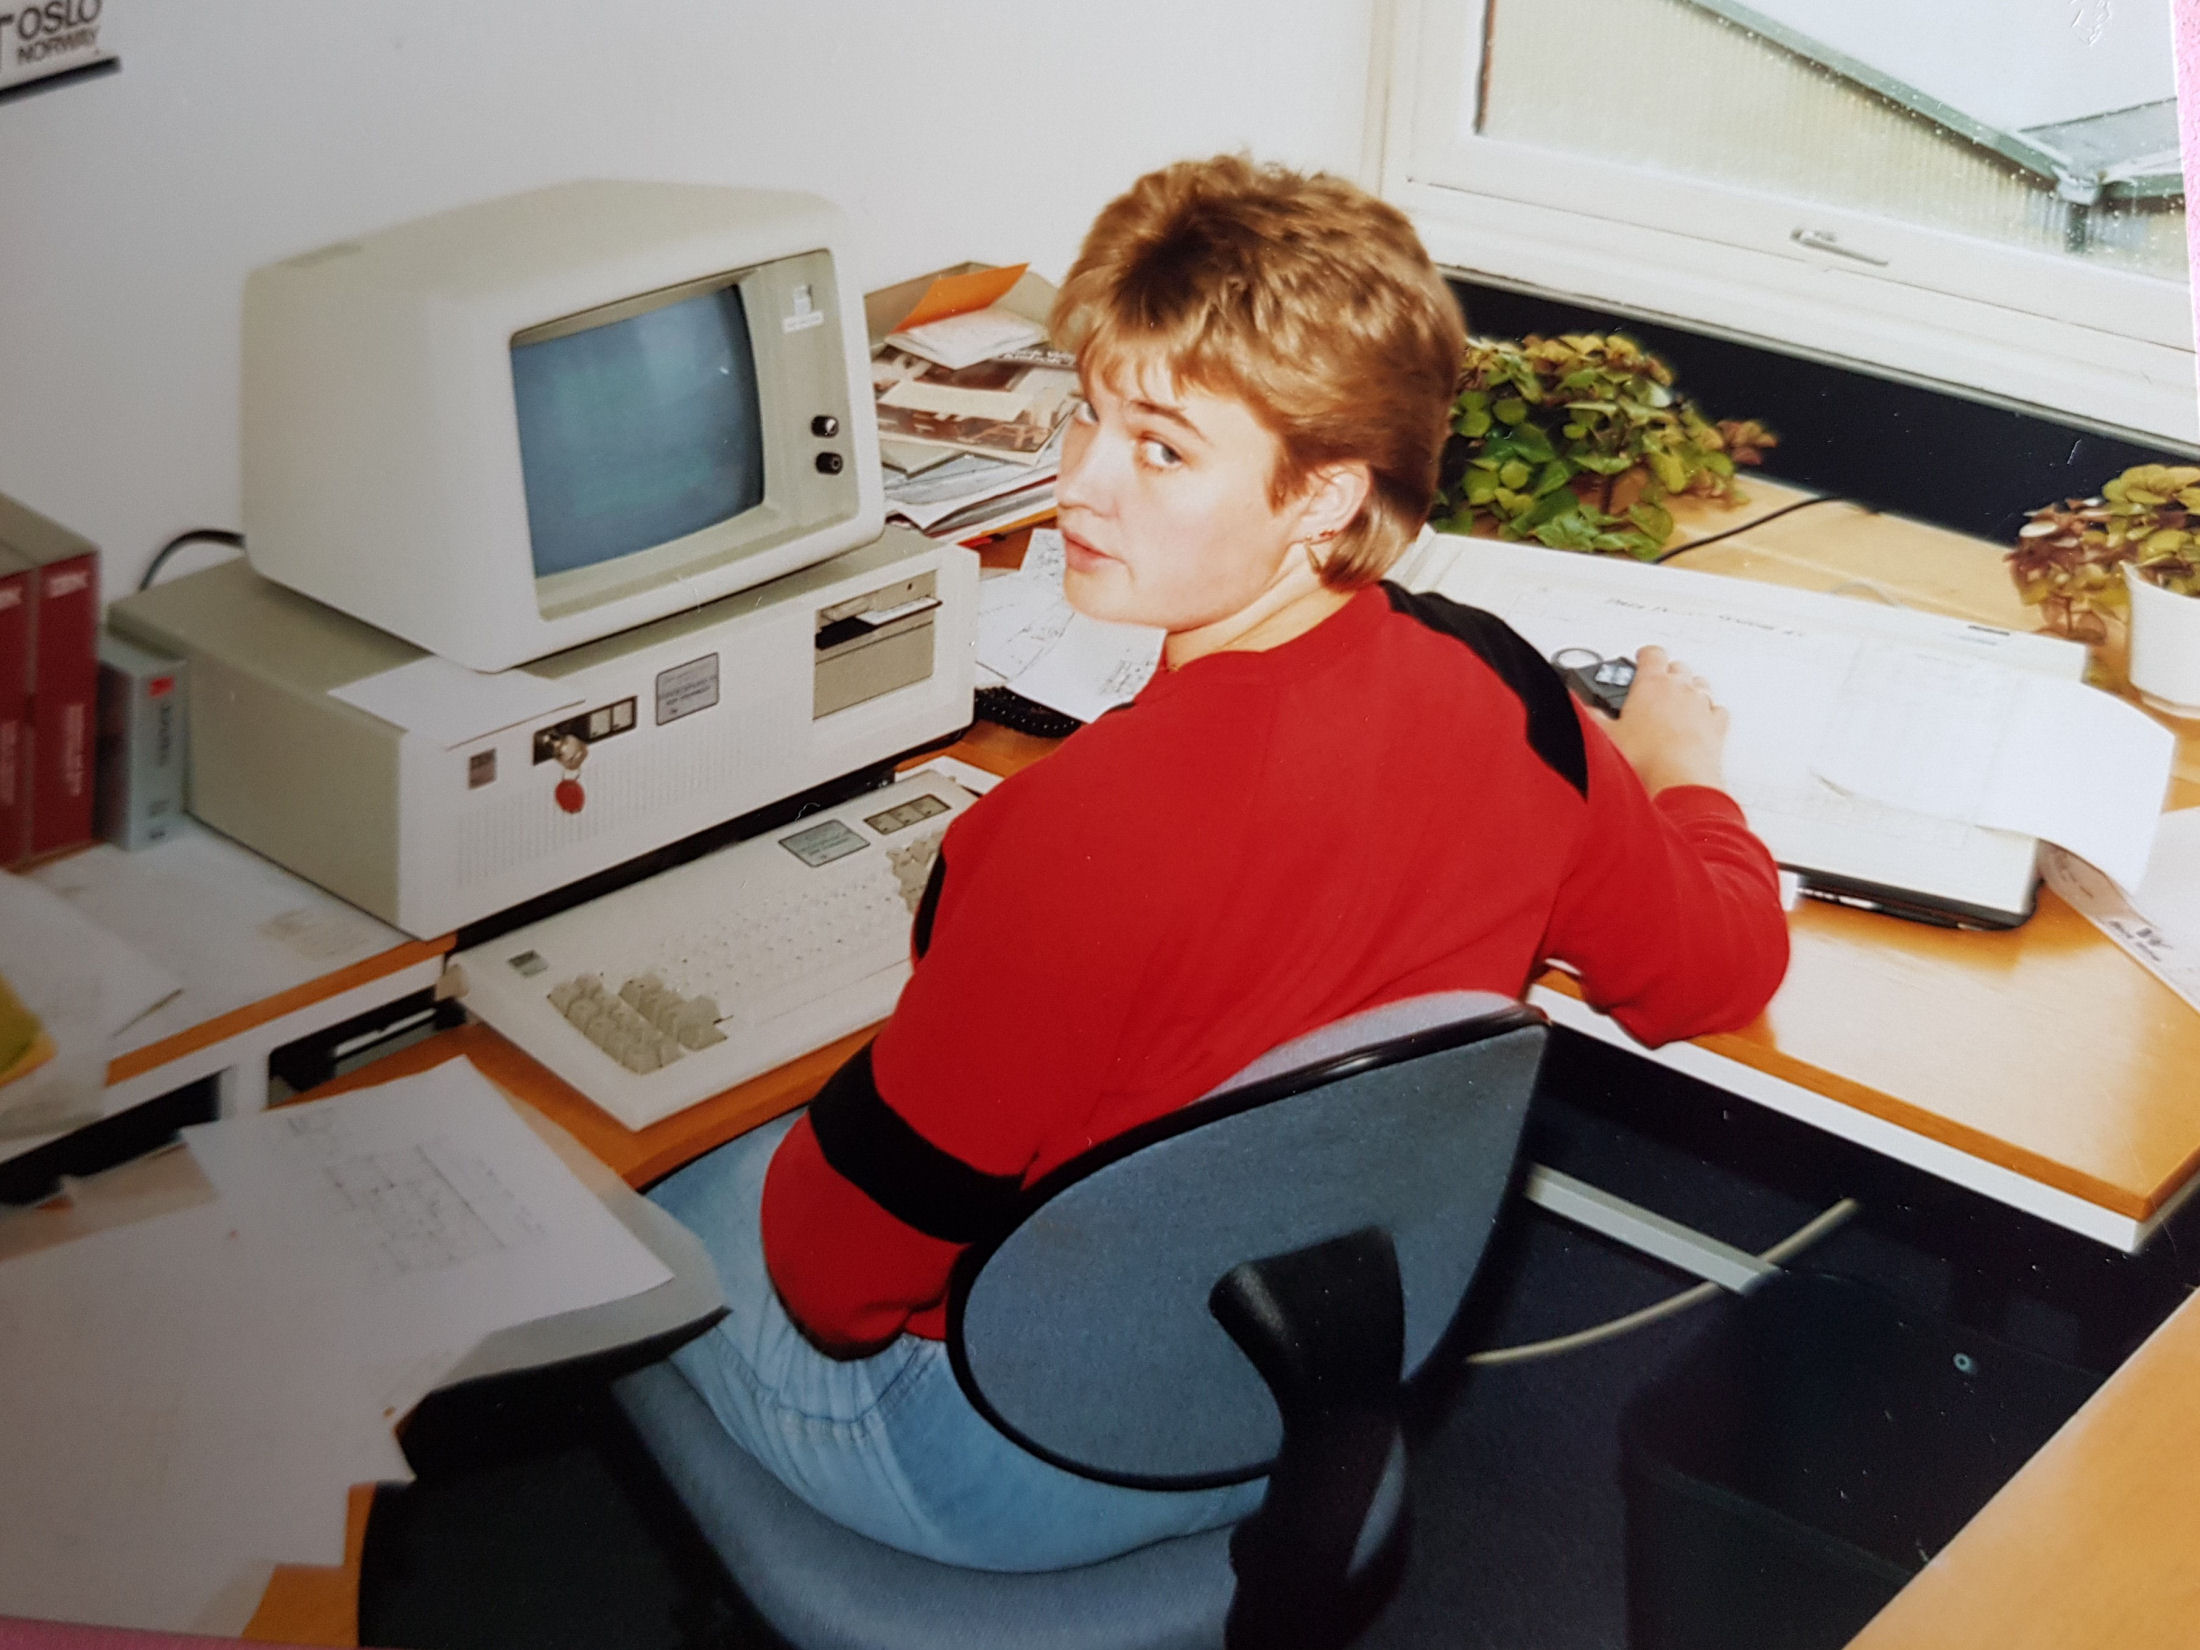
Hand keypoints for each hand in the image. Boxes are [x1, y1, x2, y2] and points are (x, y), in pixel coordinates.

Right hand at [1599, 646, 1728, 796]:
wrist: (1679, 781)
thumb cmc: (1646, 757)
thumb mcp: (1606, 736)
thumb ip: (1593, 717)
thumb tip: (1581, 708)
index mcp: (1652, 683)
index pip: (1652, 654)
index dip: (1645, 654)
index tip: (1641, 658)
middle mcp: (1681, 688)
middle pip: (1678, 666)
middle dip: (1667, 671)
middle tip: (1656, 683)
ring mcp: (1702, 706)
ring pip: (1701, 684)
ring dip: (1690, 688)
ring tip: (1678, 700)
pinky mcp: (1717, 727)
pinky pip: (1717, 710)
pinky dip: (1709, 712)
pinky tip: (1701, 720)